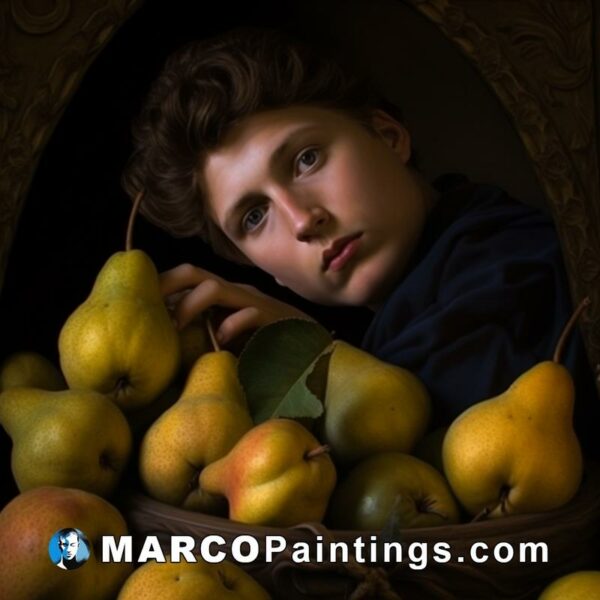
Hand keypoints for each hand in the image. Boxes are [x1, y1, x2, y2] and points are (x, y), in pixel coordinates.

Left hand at [160, 263, 313, 344]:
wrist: (314, 349)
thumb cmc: (268, 345)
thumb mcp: (231, 336)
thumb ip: (207, 332)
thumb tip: (170, 340)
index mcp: (224, 294)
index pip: (187, 277)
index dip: (161, 284)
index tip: (138, 301)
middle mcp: (236, 292)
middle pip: (194, 272)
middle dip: (167, 284)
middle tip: (148, 308)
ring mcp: (253, 302)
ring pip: (215, 288)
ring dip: (190, 305)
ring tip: (178, 327)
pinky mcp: (271, 318)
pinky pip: (247, 314)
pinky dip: (230, 326)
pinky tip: (221, 342)